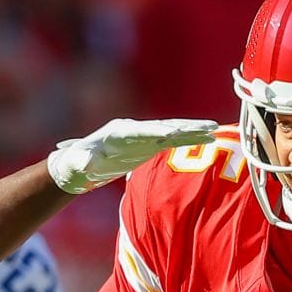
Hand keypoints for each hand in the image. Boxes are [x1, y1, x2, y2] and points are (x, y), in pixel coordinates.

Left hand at [46, 118, 219, 192]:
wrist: (78, 164)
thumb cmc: (76, 163)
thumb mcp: (77, 162)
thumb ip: (81, 160)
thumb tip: (84, 160)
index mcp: (118, 132)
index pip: (142, 131)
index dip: (159, 132)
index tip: (175, 133)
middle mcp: (134, 130)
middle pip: (163, 127)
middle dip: (186, 127)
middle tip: (209, 127)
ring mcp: (143, 136)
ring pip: (172, 132)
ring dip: (193, 132)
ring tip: (215, 130)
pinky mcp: (148, 144)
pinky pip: (172, 141)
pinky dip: (189, 139)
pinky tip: (206, 138)